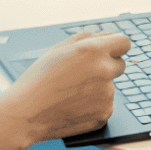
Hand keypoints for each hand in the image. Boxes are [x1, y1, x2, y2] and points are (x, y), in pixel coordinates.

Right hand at [6, 31, 130, 140]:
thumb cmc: (39, 79)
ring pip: (110, 87)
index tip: (108, 52)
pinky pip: (105, 105)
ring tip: (70, 93)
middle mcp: (105, 71)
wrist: (26, 113)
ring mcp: (106, 95)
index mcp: (94, 50)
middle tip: (82, 75)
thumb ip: (86, 38)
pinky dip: (93, 106)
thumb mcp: (58, 49)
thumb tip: (106, 36)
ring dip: (97, 88)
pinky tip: (73, 106)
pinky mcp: (104, 114)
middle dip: (106, 67)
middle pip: (120, 65)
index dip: (115, 47)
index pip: (124, 43)